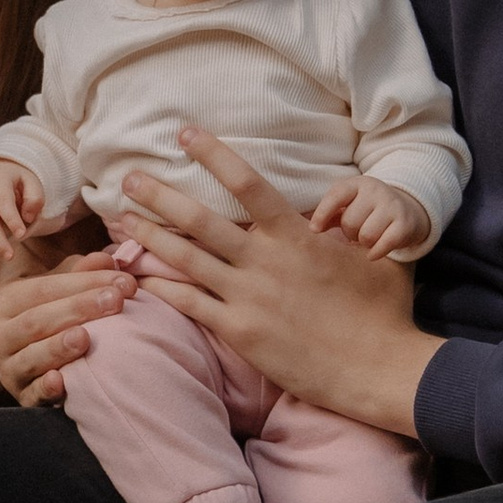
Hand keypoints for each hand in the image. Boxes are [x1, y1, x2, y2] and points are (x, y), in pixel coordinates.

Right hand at [0, 250, 128, 406]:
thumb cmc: (52, 317)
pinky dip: (45, 388)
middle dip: (78, 309)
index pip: (43, 288)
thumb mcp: (62, 291)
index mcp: (3, 302)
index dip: (82, 283)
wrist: (37, 362)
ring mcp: (7, 369)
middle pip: (37, 320)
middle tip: (115, 301)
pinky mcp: (21, 397)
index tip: (122, 282)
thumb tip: (108, 260)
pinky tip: (61, 381)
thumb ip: (83, 274)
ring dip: (57, 347)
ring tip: (85, 337)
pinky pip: (32, 393)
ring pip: (30, 357)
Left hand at [118, 128, 438, 435]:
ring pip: (186, 260)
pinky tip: (138, 278)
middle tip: (128, 178)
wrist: (378, 368)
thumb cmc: (382, 312)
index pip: (247, 183)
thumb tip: (337, 211)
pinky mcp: (241, 333)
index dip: (214, 154)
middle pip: (200, 220)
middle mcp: (265, 261)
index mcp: (296, 236)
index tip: (186, 133)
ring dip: (149, 238)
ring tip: (120, 221)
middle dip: (159, 196)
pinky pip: (190, 305)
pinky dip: (162, 289)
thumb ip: (347, 228)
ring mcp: (249, 298)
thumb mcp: (372, 255)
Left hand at [307, 175, 431, 261]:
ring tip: (369, 238)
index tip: (315, 230)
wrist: (409, 211)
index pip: (336, 196)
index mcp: (358, 184)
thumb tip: (313, 228)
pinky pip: (383, 245)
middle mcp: (376, 191)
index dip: (322, 214)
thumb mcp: (350, 206)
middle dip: (350, 233)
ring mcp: (392, 206)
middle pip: (350, 222)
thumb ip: (330, 215)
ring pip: (366, 235)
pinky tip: (374, 252)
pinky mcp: (405, 224)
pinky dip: (375, 252)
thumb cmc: (370, 211)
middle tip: (358, 232)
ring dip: (364, 243)